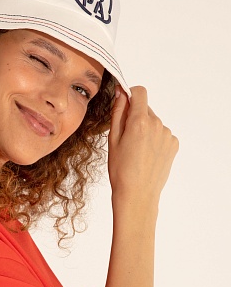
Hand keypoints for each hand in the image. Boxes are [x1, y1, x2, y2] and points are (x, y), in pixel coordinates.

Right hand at [108, 86, 178, 207]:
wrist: (137, 194)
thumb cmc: (121, 170)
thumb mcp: (113, 139)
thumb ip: (118, 112)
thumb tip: (121, 93)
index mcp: (140, 121)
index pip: (140, 92)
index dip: (130, 94)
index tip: (124, 103)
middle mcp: (157, 124)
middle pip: (145, 109)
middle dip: (135, 117)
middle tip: (126, 138)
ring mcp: (167, 135)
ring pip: (153, 122)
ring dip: (145, 129)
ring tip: (137, 151)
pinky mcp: (173, 144)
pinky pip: (162, 134)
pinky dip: (154, 140)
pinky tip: (146, 155)